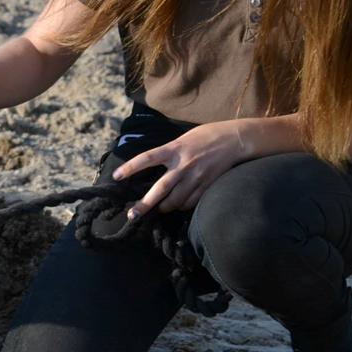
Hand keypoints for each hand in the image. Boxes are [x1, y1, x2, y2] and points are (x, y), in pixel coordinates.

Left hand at [111, 120, 249, 216]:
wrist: (235, 140)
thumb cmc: (206, 136)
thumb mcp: (182, 139)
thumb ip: (168, 152)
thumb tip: (152, 165)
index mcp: (174, 149)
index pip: (147, 158)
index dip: (130, 167)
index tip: (116, 176)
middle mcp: (183, 164)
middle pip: (160, 188)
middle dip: (145, 204)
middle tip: (132, 215)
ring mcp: (196, 176)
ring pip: (175, 200)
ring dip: (165, 207)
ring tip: (159, 209)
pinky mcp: (207, 185)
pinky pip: (191, 202)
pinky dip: (182, 206)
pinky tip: (179, 205)